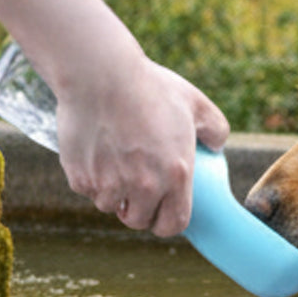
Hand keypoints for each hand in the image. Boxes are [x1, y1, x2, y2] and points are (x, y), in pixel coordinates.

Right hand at [55, 55, 228, 236]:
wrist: (100, 72)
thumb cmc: (149, 85)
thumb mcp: (194, 101)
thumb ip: (215, 127)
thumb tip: (216, 145)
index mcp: (176, 174)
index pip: (173, 224)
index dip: (167, 222)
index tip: (160, 212)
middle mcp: (145, 186)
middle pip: (139, 221)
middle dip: (137, 210)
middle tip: (134, 191)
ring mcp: (110, 184)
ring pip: (110, 206)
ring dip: (112, 194)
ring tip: (114, 167)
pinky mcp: (81, 177)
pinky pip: (86, 189)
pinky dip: (89, 177)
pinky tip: (94, 152)